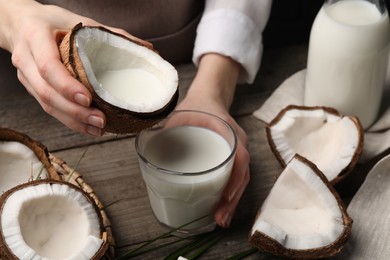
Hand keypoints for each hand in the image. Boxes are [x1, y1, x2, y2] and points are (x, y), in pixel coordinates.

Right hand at [0, 0, 150, 135]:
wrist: (20, 24)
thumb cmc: (51, 21)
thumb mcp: (78, 21)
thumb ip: (109, 34)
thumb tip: (146, 49)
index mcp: (35, 37)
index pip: (48, 66)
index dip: (67, 86)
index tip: (88, 99)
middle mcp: (26, 59)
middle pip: (47, 93)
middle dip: (75, 112)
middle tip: (100, 120)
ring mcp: (26, 77)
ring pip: (47, 105)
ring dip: (74, 121)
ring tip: (98, 129)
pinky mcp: (32, 88)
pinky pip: (49, 108)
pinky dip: (69, 120)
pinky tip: (87, 127)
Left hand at [176, 54, 249, 227]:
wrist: (208, 97)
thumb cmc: (196, 106)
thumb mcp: (181, 113)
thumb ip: (168, 129)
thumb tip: (148, 148)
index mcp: (228, 131)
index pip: (240, 157)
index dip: (234, 178)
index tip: (225, 196)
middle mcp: (236, 143)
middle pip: (241, 175)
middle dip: (233, 200)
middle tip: (220, 219)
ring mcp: (236, 152)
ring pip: (240, 180)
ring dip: (232, 201)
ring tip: (221, 220)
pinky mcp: (230, 158)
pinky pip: (235, 178)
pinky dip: (229, 194)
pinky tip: (221, 207)